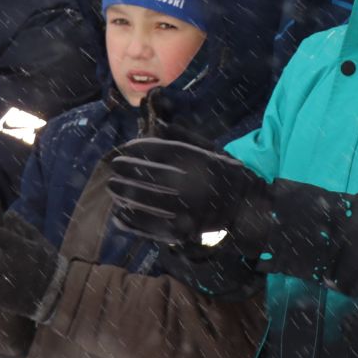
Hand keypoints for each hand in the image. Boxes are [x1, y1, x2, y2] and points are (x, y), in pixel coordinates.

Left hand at [105, 137, 271, 250]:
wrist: (244, 208)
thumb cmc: (224, 174)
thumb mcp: (211, 150)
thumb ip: (184, 137)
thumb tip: (157, 125)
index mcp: (198, 164)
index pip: (161, 152)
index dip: (140, 149)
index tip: (127, 148)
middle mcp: (190, 187)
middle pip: (149, 176)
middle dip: (126, 170)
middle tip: (114, 166)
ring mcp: (184, 212)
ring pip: (145, 201)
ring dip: (124, 193)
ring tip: (113, 187)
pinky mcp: (180, 232)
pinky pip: (149, 228)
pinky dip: (130, 221)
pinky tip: (119, 214)